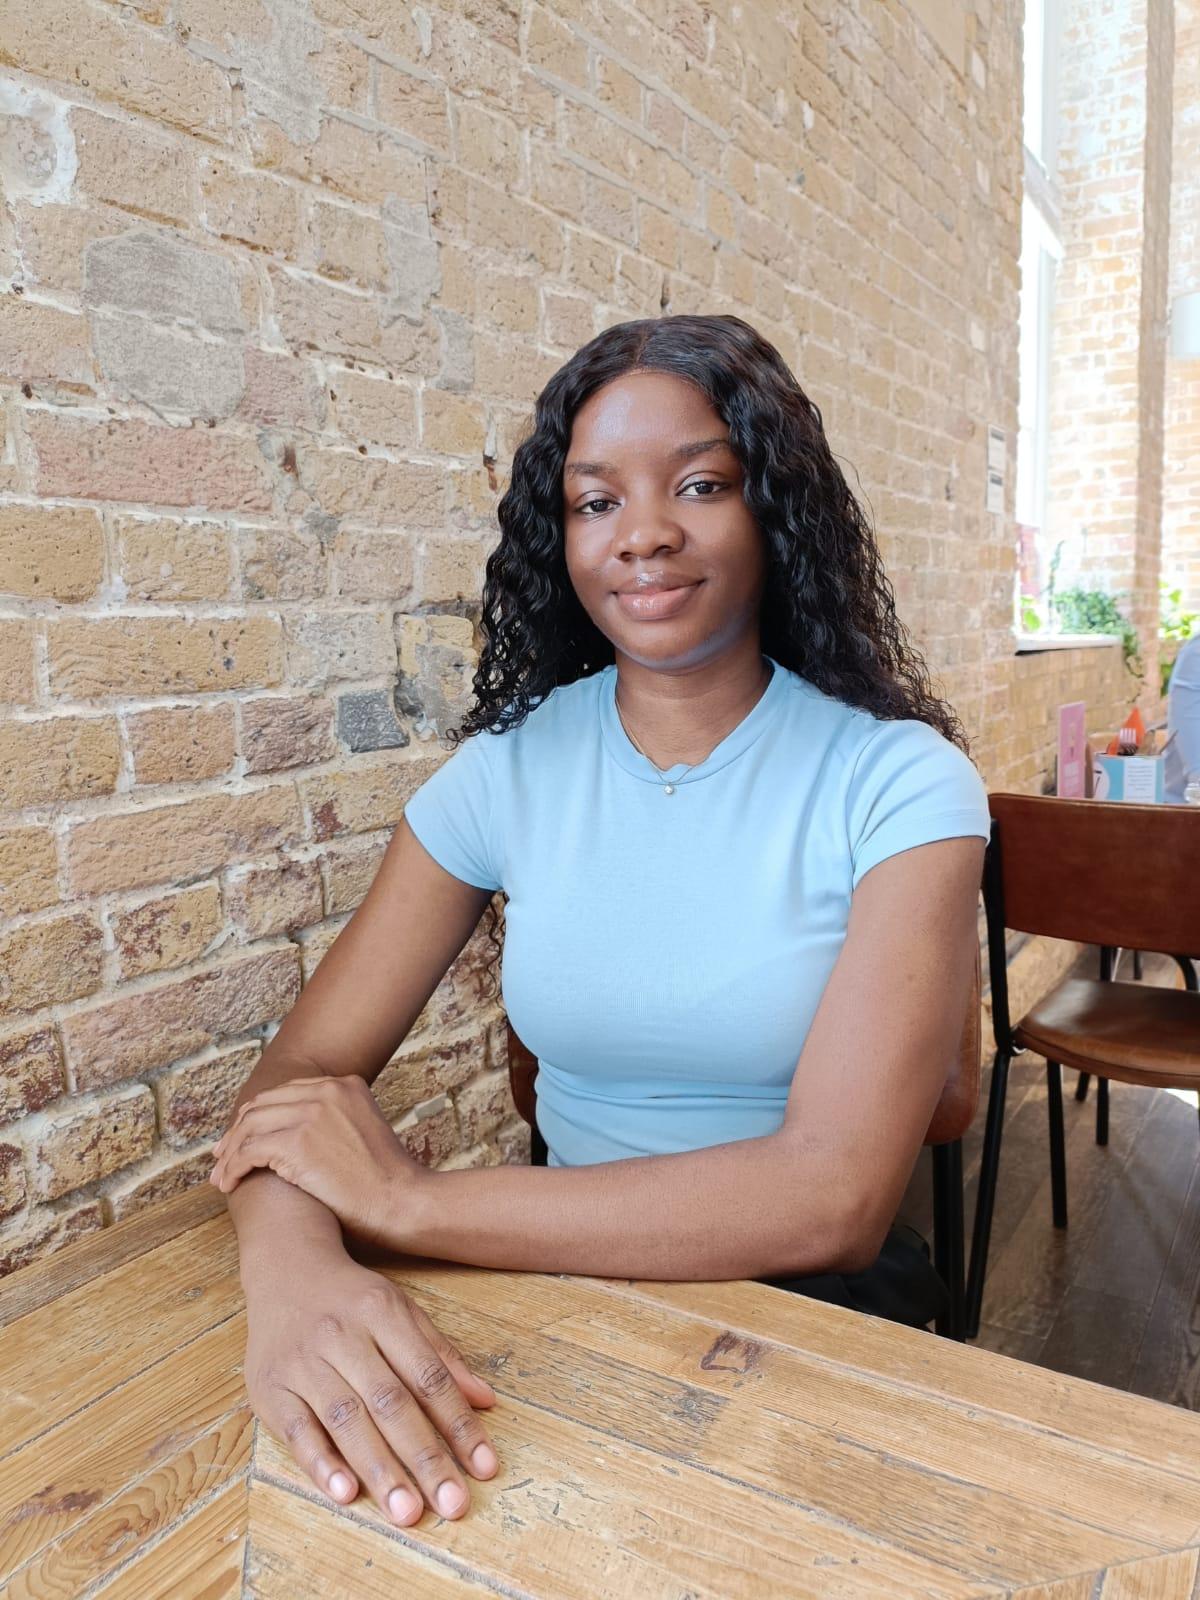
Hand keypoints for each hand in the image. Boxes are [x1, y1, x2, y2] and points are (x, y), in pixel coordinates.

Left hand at [209, 1074, 422, 1245]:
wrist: (401, 1199)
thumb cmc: (384, 1180)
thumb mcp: (364, 1130)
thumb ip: (334, 1121)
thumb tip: (296, 1137)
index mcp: (345, 1084)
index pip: (284, 1094)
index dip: (258, 1117)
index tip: (242, 1138)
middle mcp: (327, 1090)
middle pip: (262, 1105)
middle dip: (237, 1133)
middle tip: (221, 1157)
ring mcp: (312, 1112)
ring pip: (250, 1127)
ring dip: (230, 1153)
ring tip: (220, 1177)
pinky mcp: (298, 1141)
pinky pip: (249, 1151)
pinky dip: (233, 1168)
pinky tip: (229, 1184)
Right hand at [242, 1240, 498, 1524]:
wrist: (283, 1268)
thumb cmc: (351, 1299)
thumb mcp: (401, 1309)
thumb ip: (440, 1356)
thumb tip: (486, 1401)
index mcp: (382, 1313)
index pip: (428, 1376)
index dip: (458, 1423)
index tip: (484, 1468)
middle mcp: (342, 1336)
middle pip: (389, 1402)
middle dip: (424, 1457)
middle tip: (451, 1504)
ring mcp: (302, 1362)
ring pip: (346, 1419)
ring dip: (379, 1469)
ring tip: (407, 1511)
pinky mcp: (269, 1387)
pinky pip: (296, 1430)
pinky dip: (322, 1462)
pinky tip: (346, 1493)